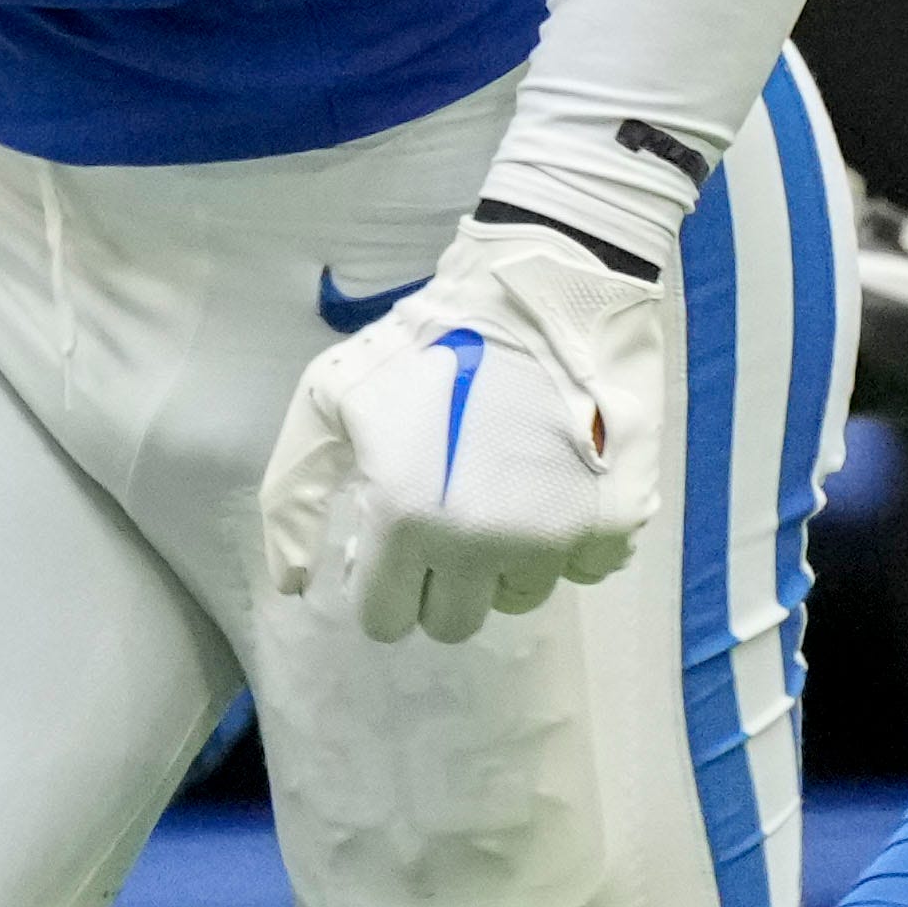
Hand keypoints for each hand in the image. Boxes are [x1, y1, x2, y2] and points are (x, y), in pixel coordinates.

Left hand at [259, 223, 663, 643]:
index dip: (381, 582)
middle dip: (438, 580)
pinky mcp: (613, 523)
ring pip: (517, 598)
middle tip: (443, 513)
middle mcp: (481, 544)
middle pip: (453, 622)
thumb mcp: (330, 397)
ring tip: (498, 483)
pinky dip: (566, 536)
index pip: (387, 619)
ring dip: (502, 560)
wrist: (541, 284)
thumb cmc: (426, 339)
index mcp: (408, 518)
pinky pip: (582, 568)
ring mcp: (554, 538)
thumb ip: (294, 495)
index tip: (391, 539)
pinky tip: (552, 476)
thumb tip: (293, 586)